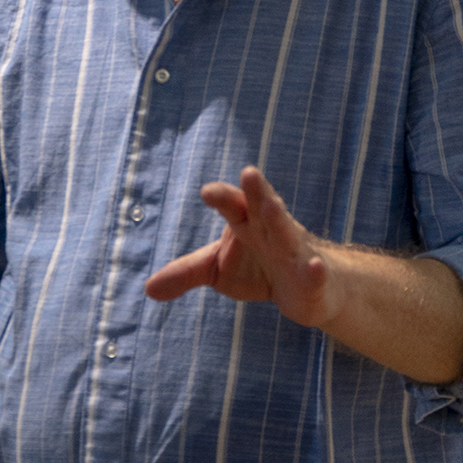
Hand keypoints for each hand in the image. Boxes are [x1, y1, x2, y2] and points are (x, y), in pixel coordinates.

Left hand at [143, 167, 462, 381]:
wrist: (308, 287)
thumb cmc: (258, 267)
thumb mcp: (218, 269)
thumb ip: (185, 273)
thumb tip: (147, 289)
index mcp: (246, 222)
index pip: (233, 204)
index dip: (222, 196)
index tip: (206, 191)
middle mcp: (271, 230)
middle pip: (262, 206)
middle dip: (256, 190)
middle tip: (248, 173)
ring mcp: (295, 252)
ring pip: (288, 232)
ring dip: (280, 218)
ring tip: (273, 205)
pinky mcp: (314, 278)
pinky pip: (315, 273)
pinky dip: (314, 269)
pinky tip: (313, 266)